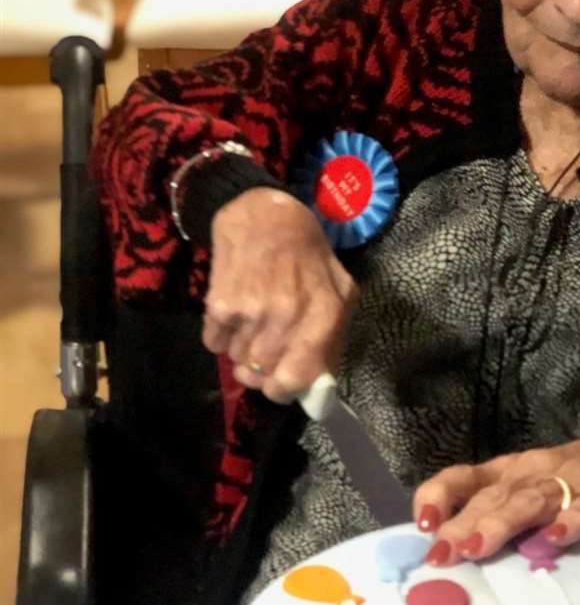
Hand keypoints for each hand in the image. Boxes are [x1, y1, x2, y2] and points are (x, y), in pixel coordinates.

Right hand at [203, 187, 357, 401]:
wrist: (262, 213)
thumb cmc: (308, 252)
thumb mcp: (340, 287)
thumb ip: (336, 336)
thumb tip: (319, 381)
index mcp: (323, 315)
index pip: (298, 379)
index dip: (286, 390)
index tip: (281, 384)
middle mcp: (286, 317)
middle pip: (262, 375)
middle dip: (261, 370)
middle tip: (264, 352)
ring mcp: (251, 312)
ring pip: (237, 362)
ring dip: (242, 351)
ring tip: (252, 323)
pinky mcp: (219, 304)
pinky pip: (213, 344)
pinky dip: (220, 336)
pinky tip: (233, 312)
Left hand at [412, 438, 579, 563]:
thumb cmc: (562, 484)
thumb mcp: (520, 492)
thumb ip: (490, 519)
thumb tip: (446, 561)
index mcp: (504, 474)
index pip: (462, 478)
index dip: (439, 496)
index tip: (423, 526)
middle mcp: (529, 474)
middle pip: (493, 497)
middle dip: (464, 525)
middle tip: (441, 556)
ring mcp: (568, 482)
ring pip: (531, 501)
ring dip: (502, 524)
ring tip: (478, 548)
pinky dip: (571, 522)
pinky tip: (557, 539)